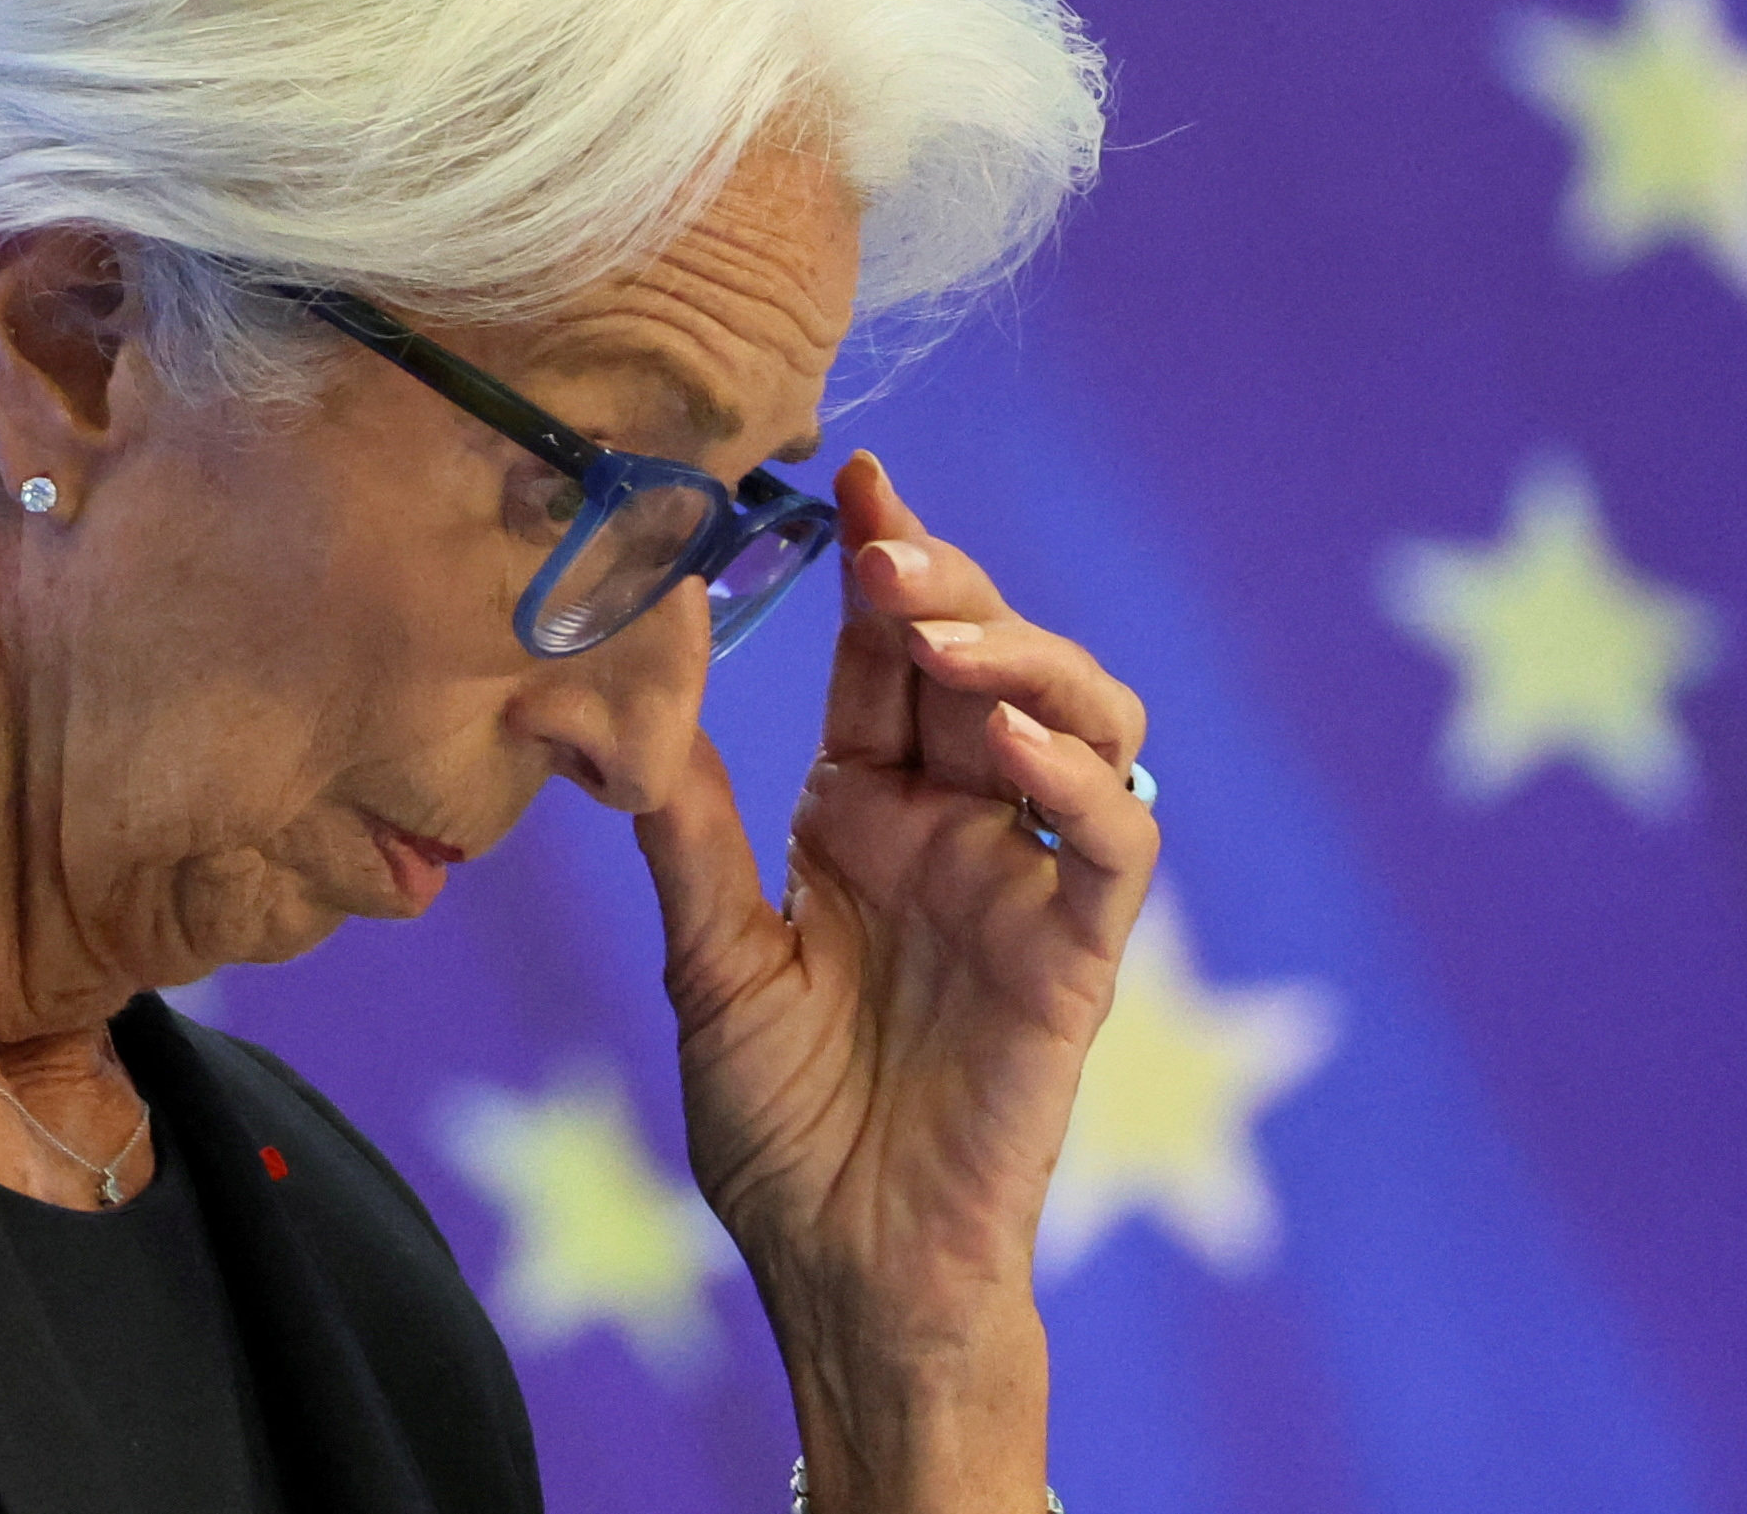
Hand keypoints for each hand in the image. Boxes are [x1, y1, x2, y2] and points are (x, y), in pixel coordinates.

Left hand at [631, 451, 1154, 1510]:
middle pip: (983, 656)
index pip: (883, 656)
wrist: (841, 1269)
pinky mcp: (1080, 952)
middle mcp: (956, 824)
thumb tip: (630, 693)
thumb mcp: (710, 956)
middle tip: (881, 541)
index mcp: (865, 810)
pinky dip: (1082, 773)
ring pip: (1081, 713)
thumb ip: (691, 829)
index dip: (880, 563)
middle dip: (944, 581)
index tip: (850, 477)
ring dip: (1020, 653)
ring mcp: (1025, 880)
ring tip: (937, 629)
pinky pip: (1116, 836)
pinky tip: (1012, 741)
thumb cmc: (778, 1128)